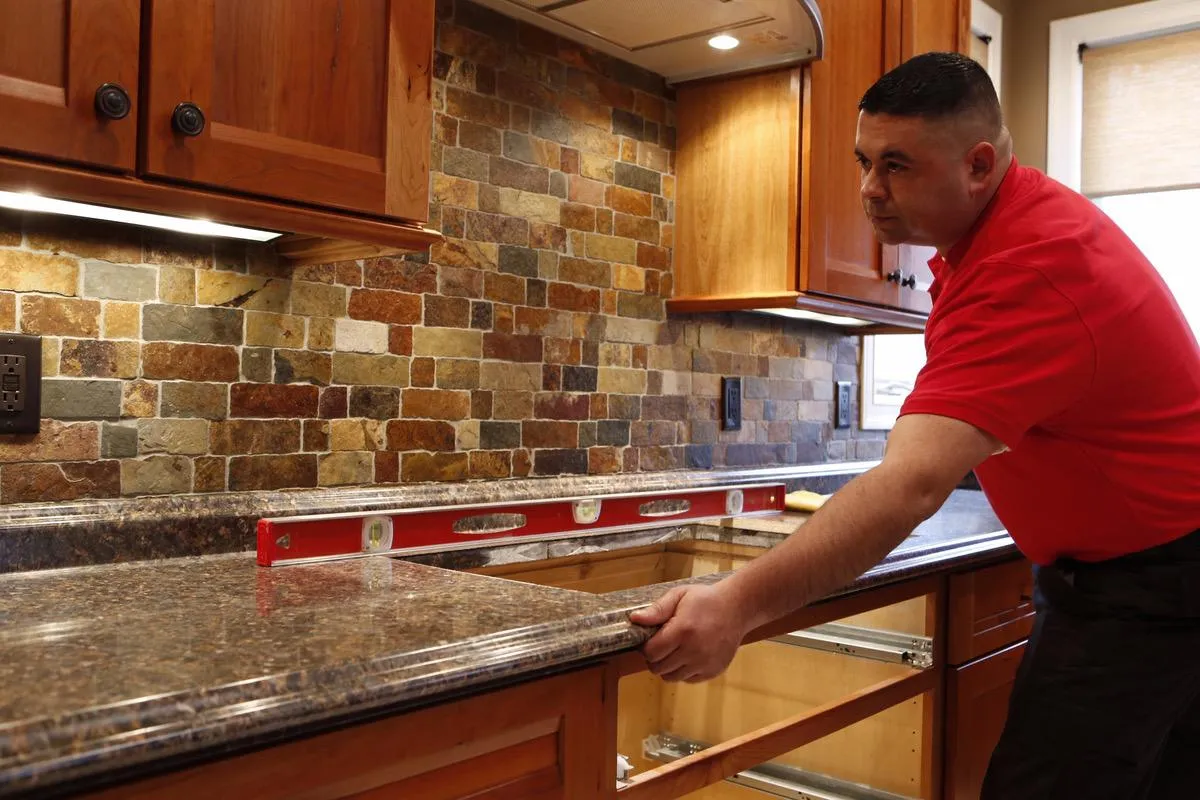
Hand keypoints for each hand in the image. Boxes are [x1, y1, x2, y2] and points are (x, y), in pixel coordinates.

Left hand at [628, 583, 746, 682]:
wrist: (737, 608)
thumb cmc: (705, 599)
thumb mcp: (679, 596)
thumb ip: (657, 610)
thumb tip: (634, 619)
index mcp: (683, 631)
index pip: (651, 652)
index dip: (645, 647)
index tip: (649, 640)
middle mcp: (694, 651)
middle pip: (658, 668)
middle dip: (654, 658)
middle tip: (660, 645)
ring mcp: (704, 664)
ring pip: (671, 677)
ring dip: (667, 667)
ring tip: (673, 651)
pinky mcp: (713, 671)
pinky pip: (688, 679)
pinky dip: (683, 671)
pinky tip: (687, 656)